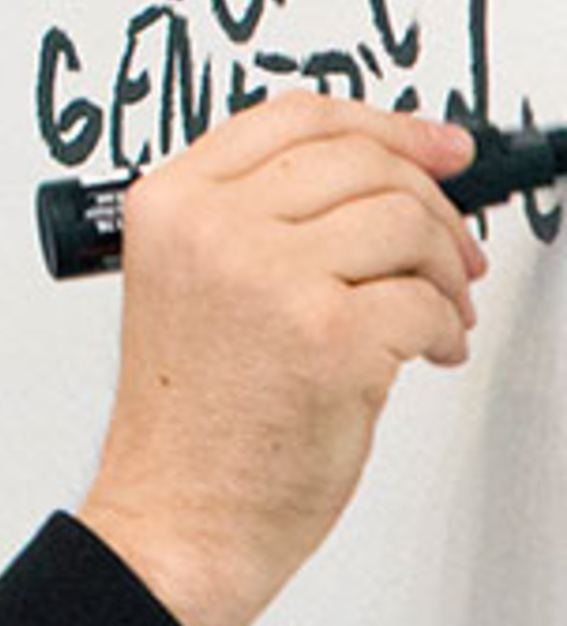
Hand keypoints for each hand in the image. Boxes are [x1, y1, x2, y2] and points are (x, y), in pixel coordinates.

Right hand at [74, 93, 484, 625]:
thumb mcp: (189, 278)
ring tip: (439, 311)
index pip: (295, 117)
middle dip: (432, 204)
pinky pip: (426, 303)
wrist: (178, 509)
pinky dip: (447, 330)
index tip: (437, 145)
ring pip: (404, 222)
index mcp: (171, 201)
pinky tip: (428, 352)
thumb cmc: (190, 412)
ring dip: (446, 270)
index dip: (384, 124)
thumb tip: (378, 173)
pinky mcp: (328, 338)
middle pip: (361, 160)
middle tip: (454, 248)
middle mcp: (212, 227)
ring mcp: (268, 278)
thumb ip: (254, 216)